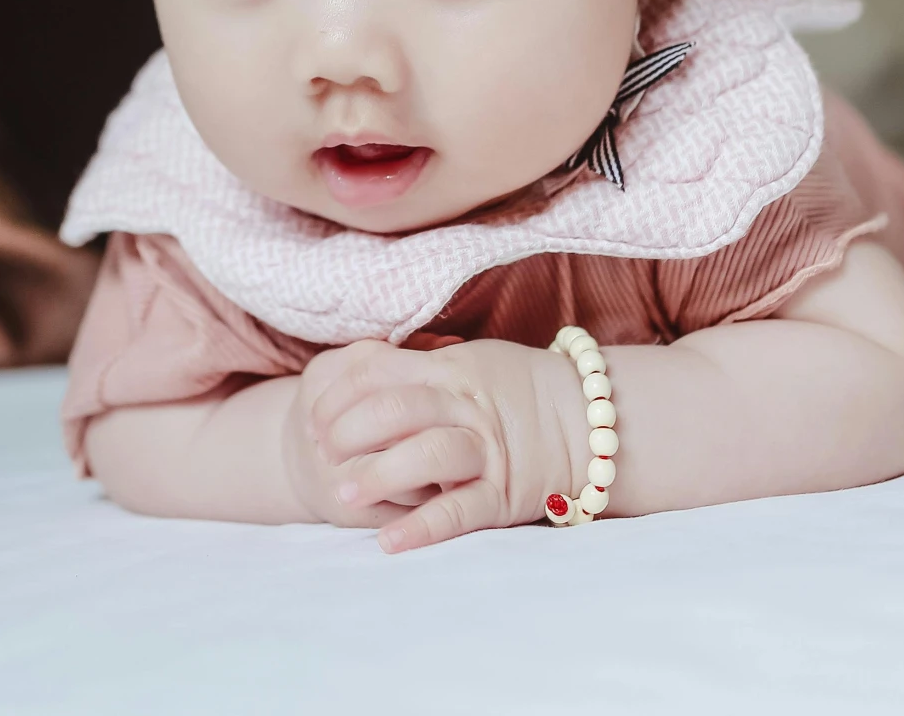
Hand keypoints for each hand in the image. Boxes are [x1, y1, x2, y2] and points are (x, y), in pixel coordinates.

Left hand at [304, 337, 582, 551]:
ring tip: (343, 492)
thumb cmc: (516, 387)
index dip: (338, 394)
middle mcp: (467, 406)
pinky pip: (459, 511)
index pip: (378, 372)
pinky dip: (423, 528)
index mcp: (450, 369)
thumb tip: (357, 366)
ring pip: (428, 455)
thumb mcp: (467, 361)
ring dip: (379, 474)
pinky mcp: (503, 495)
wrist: (589, 418)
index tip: (313, 417)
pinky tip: (388, 542)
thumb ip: (418, 366)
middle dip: (348, 431)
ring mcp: (487, 451)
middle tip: (320, 452)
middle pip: (397, 410)